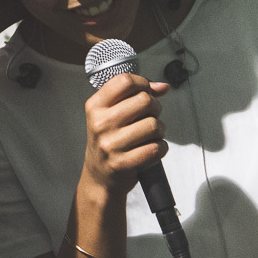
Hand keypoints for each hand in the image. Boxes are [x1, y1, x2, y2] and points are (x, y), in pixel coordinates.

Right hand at [83, 74, 169, 196]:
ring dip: (159, 130)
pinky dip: (160, 148)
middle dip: (155, 108)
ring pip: (154, 125)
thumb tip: (162, 87)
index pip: (125, 81)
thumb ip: (134, 96)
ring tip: (149, 135)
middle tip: (149, 117)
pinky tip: (150, 149)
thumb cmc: (109, 140)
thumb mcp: (110, 114)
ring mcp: (110, 144)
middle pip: (144, 100)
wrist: (99, 176)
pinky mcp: (122, 163)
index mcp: (95, 106)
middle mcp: (100, 123)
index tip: (146, 92)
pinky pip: (156, 148)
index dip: (143, 84)